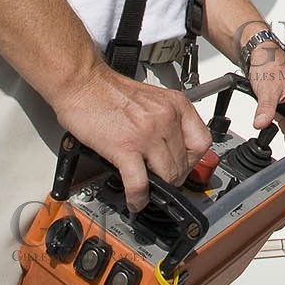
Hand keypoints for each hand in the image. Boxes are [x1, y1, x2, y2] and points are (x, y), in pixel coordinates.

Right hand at [53, 63, 211, 211]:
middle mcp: (166, 117)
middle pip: (184, 163)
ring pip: (167, 175)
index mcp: (175, 104)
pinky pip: (140, 183)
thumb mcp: (152, 99)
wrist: (83, 83)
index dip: (193, 160)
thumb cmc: (110, 91)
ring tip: (149, 192)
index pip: (202, 142)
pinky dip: (138, 197)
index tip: (184, 167)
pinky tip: (135, 200)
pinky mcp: (125, 147)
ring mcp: (147, 133)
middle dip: (174, 178)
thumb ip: (166, 121)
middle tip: (162, 182)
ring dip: (159, 190)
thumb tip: (172, 148)